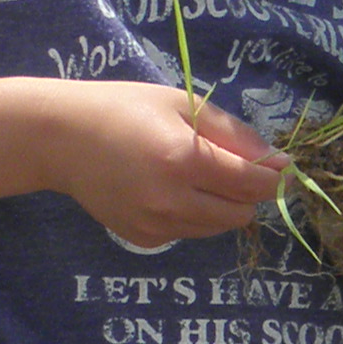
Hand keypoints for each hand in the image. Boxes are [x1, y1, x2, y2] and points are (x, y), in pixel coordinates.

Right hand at [47, 81, 283, 246]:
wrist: (60, 138)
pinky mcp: (142, 239)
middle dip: (247, 192)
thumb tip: (278, 161)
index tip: (282, 167)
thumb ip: (234, 134)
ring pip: (217, 227)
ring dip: (220, 205)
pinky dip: (191, 215)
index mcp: (185, 160)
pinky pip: (188, 232)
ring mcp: (155, 225)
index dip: (276, 177)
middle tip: (228, 166)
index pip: (254, 184)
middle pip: (242, 213)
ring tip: (190, 174)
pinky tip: (165, 189)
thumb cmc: (124, 109)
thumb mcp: (183, 105)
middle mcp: (172, 200)